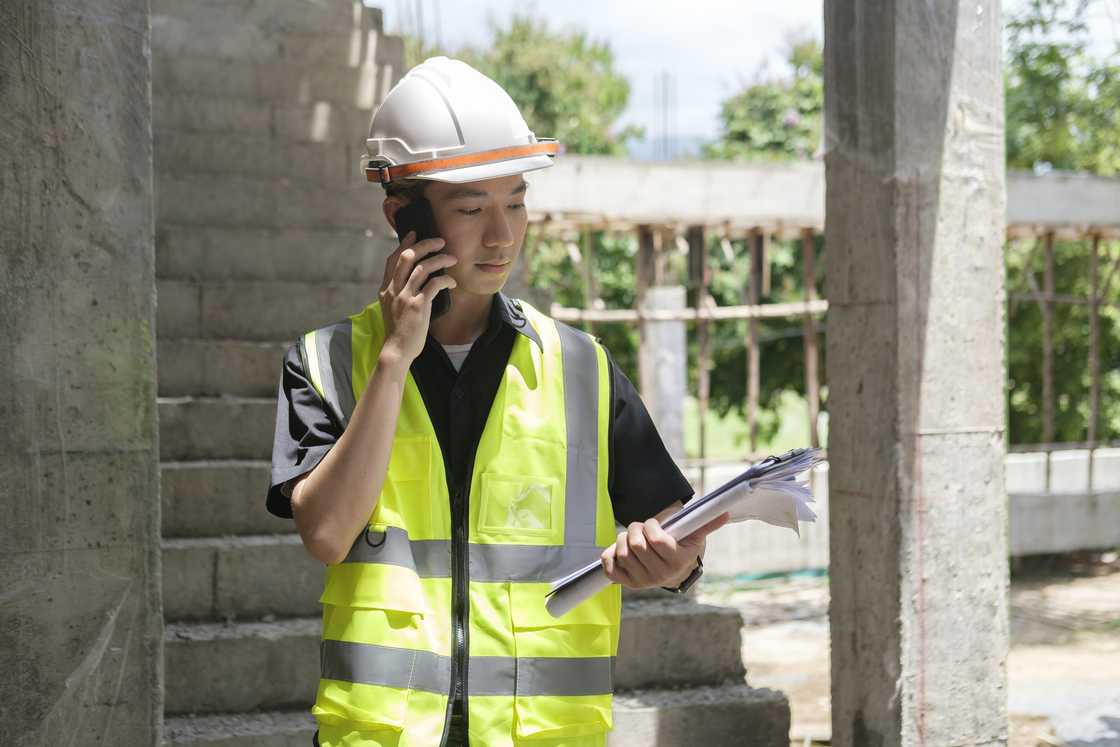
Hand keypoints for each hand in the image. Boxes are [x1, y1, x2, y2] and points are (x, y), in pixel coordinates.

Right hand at [378, 230, 457, 362]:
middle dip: (425, 244)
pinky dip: (446, 279)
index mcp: (386, 289)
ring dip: (440, 259)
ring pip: (423, 267)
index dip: (404, 244)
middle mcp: (393, 289)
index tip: (414, 234)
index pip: (393, 259)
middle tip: (440, 241)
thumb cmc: (397, 332)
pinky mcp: (418, 306)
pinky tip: (452, 282)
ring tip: (452, 258)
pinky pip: (435, 284)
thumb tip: (411, 281)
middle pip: (408, 256)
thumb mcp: (390, 309)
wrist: (396, 350)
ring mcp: (405, 297)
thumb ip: (397, 294)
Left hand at [600, 512, 729, 588]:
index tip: (653, 524)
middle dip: (635, 529)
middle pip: (636, 545)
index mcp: (677, 562)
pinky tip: (620, 549)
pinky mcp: (628, 584)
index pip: (656, 541)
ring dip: (623, 538)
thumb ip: (706, 523)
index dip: (651, 526)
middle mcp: (661, 576)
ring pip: (622, 553)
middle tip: (640, 527)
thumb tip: (725, 513)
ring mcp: (643, 581)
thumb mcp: (694, 535)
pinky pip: (611, 568)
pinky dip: (610, 555)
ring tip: (632, 537)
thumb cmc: (681, 546)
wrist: (673, 570)